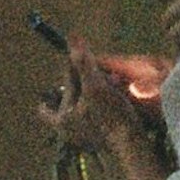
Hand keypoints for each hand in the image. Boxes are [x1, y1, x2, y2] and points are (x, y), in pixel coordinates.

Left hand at [39, 41, 163, 179]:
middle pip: (70, 99)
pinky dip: (105, 100)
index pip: (44, 108)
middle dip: (82, 82)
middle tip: (96, 69)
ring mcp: (88, 135)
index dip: (49, 93)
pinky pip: (99, 112)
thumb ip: (83, 62)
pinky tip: (118, 91)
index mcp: (62, 121)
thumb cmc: (110, 116)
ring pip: (86, 104)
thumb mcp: (94, 84)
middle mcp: (71, 131)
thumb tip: (72, 36)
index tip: (58, 82)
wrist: (134, 143)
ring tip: (111, 80)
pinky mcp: (104, 135)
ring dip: (97, 88)